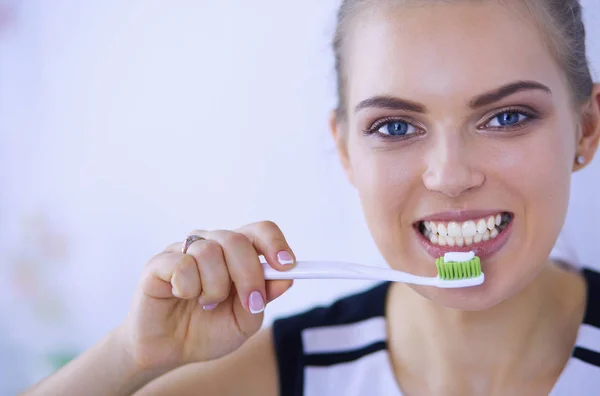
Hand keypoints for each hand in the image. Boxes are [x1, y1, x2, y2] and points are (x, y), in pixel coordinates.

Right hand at [120, 221, 295, 370]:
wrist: (169, 352)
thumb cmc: (207, 330)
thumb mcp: (244, 321)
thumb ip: (264, 297)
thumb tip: (285, 277)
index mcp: (236, 254)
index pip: (259, 231)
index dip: (275, 243)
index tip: (288, 265)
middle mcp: (211, 244)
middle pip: (237, 240)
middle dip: (249, 275)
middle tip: (250, 303)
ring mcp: (184, 250)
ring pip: (209, 252)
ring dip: (214, 288)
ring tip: (206, 303)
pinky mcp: (159, 262)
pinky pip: (182, 264)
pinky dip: (188, 288)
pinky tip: (182, 297)